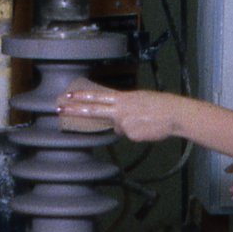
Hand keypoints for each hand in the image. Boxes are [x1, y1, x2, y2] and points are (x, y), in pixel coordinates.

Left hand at [57, 79, 183, 143]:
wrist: (173, 113)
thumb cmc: (160, 106)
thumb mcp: (139, 99)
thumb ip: (124, 108)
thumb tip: (116, 122)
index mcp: (123, 98)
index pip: (98, 96)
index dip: (82, 96)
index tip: (68, 95)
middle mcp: (120, 109)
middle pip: (93, 110)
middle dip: (75, 109)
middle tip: (59, 108)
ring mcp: (123, 122)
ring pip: (119, 128)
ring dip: (131, 127)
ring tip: (146, 122)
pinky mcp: (130, 134)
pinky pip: (130, 136)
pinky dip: (138, 134)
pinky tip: (148, 129)